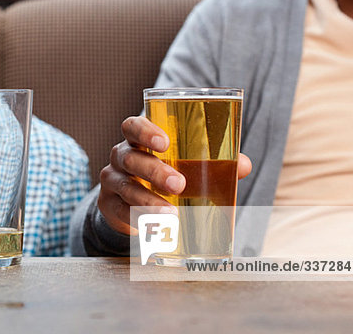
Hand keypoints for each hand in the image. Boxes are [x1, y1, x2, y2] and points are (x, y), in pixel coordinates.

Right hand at [98, 116, 251, 235]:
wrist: (130, 201)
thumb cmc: (161, 173)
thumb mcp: (182, 164)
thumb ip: (212, 162)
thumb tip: (243, 164)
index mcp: (136, 140)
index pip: (132, 126)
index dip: (145, 131)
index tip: (165, 142)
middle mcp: (120, 157)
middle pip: (130, 158)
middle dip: (154, 170)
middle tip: (179, 184)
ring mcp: (112, 181)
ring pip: (126, 187)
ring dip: (148, 201)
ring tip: (171, 215)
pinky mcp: (109, 205)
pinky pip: (120, 211)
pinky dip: (137, 219)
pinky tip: (154, 227)